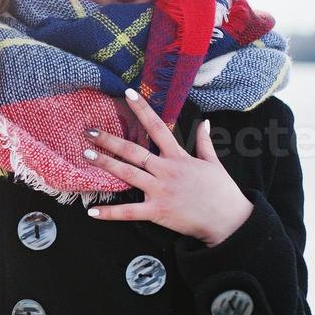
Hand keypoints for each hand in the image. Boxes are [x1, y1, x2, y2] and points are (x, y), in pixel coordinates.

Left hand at [82, 88, 253, 246]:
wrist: (228, 219)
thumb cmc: (221, 191)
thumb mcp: (213, 162)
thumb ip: (205, 142)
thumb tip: (206, 122)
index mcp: (178, 157)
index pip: (157, 127)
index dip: (142, 109)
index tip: (128, 94)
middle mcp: (166, 170)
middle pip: (133, 151)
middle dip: (110, 140)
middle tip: (89, 132)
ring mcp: (160, 190)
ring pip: (128, 174)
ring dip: (106, 164)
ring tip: (86, 155)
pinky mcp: (158, 211)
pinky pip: (130, 211)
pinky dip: (111, 212)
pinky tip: (92, 211)